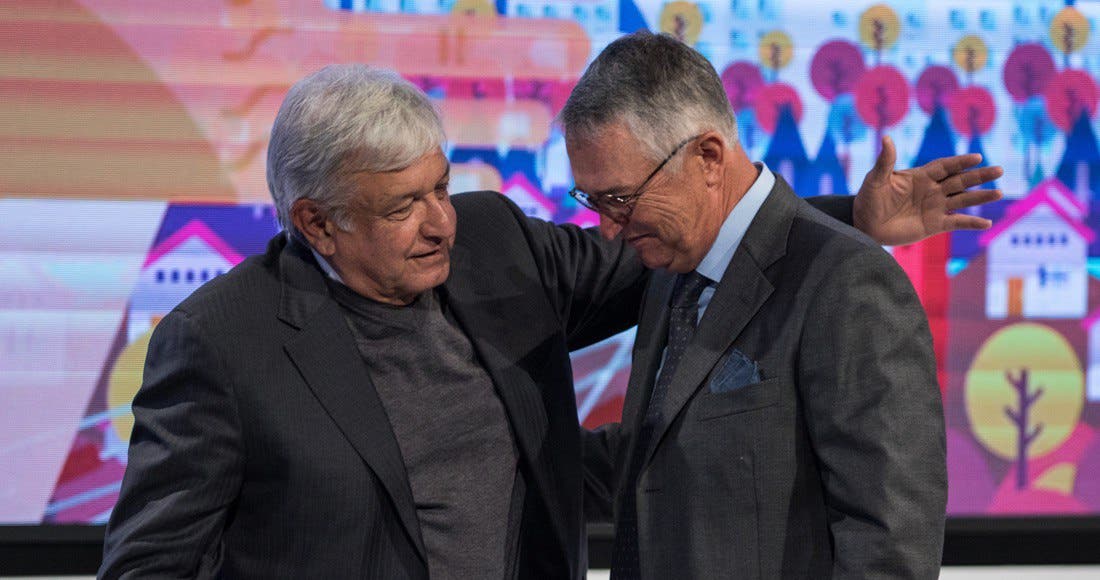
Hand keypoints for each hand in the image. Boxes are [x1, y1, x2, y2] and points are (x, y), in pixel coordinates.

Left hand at [854, 135, 1003, 245]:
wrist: (865, 225)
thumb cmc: (869, 199)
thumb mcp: (876, 179)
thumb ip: (885, 161)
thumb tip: (886, 138)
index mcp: (920, 176)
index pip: (945, 166)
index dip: (960, 162)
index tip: (977, 158)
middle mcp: (932, 190)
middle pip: (960, 181)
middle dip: (979, 176)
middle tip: (999, 170)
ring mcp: (935, 207)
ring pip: (963, 200)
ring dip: (981, 197)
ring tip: (999, 192)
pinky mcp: (934, 225)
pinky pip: (956, 222)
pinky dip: (971, 223)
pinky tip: (987, 223)